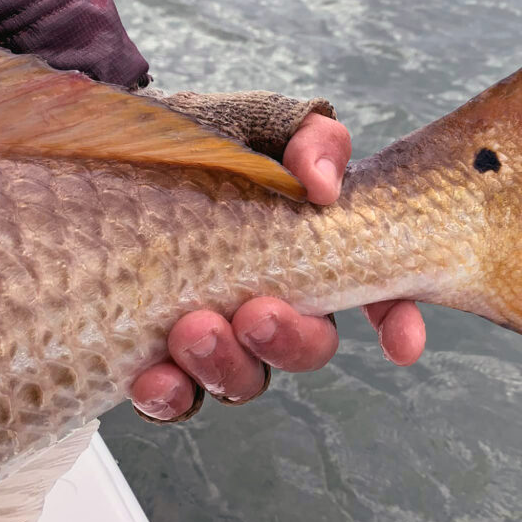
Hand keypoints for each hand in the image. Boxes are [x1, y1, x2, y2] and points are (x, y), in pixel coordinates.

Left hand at [130, 113, 427, 420]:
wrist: (118, 151)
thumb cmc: (203, 140)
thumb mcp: (262, 123)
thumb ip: (311, 140)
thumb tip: (323, 185)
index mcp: (312, 251)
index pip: (376, 294)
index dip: (398, 324)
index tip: (403, 345)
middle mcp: (274, 300)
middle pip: (308, 348)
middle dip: (291, 340)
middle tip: (257, 313)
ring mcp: (221, 334)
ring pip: (246, 380)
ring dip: (229, 365)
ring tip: (194, 328)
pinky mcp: (163, 358)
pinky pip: (176, 398)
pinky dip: (169, 394)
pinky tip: (153, 376)